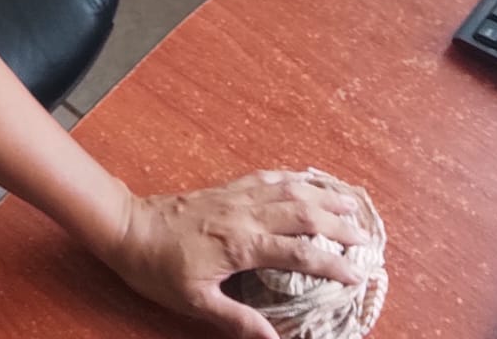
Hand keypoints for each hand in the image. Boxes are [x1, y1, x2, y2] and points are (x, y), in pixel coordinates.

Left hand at [96, 169, 368, 338]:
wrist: (129, 228)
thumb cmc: (161, 270)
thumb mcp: (197, 303)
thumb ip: (238, 319)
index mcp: (241, 244)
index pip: (297, 253)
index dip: (330, 264)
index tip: (357, 275)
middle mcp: (245, 214)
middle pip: (302, 213)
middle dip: (338, 224)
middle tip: (366, 237)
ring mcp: (237, 196)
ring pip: (288, 189)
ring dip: (322, 193)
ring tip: (350, 199)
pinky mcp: (227, 187)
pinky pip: (267, 177)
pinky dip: (292, 177)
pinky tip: (306, 179)